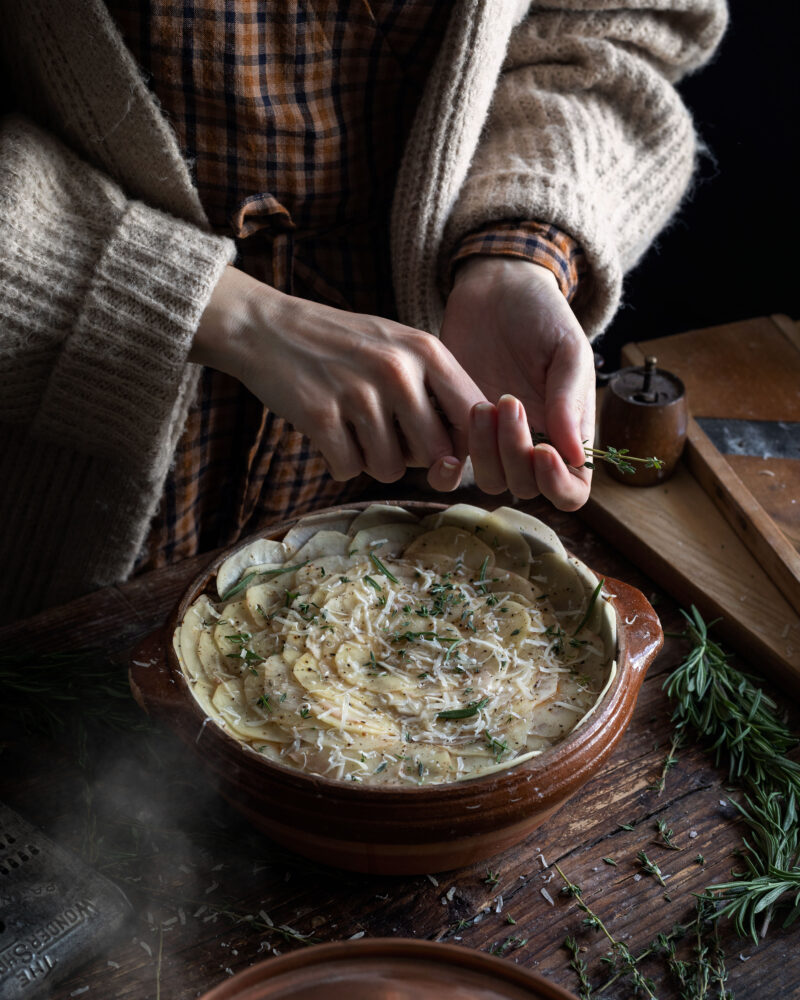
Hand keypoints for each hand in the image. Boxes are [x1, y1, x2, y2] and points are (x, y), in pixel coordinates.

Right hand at [190, 266, 485, 488]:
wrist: (267, 327)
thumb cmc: (343, 345)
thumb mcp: (400, 348)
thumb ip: (436, 390)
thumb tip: (463, 457)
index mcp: (426, 350)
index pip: (472, 416)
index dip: (461, 442)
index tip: (440, 443)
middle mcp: (398, 370)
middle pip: (435, 454)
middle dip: (413, 458)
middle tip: (386, 436)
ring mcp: (359, 393)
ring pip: (390, 469)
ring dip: (371, 460)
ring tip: (353, 429)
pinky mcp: (320, 415)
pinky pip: (348, 469)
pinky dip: (338, 461)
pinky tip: (328, 433)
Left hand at [439, 257, 594, 509]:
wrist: (496, 289)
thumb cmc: (542, 316)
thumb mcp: (569, 350)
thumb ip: (569, 399)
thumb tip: (573, 453)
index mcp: (569, 435)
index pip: (571, 491)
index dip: (558, 484)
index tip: (543, 451)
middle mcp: (533, 446)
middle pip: (527, 489)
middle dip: (515, 454)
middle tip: (508, 402)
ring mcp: (494, 442)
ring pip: (491, 481)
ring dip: (486, 452)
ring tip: (482, 404)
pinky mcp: (458, 430)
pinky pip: (454, 465)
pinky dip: (454, 454)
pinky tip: (460, 415)